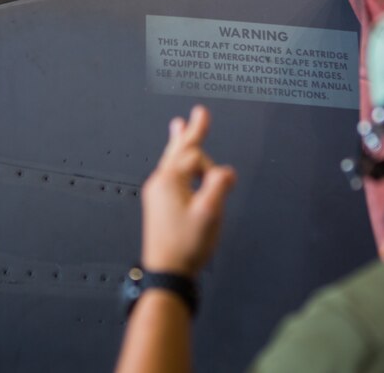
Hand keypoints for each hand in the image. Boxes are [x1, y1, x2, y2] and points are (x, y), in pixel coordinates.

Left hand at [141, 106, 235, 276]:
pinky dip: (176, 160)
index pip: (194, 158)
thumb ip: (219, 187)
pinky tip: (175, 160)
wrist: (167, 271)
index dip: (211, 168)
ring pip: (172, 159)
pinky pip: (169, 171)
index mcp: (169, 181)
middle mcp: (159, 182)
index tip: (222, 183)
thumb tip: (226, 171)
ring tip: (180, 125)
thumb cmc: (186, 246)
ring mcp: (157, 192)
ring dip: (180, 141)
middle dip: (192, 131)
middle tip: (200, 111)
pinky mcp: (158, 203)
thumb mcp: (209, 215)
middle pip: (179, 149)